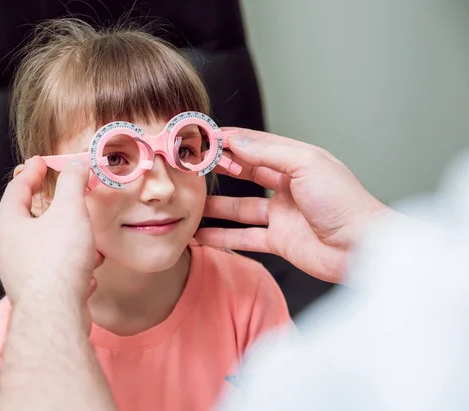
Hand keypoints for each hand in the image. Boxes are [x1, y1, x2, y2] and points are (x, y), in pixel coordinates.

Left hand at [0, 156, 102, 309]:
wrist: (55, 314)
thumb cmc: (57, 262)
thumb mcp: (69, 210)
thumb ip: (73, 183)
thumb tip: (76, 165)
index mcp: (10, 226)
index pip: (17, 189)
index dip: (32, 172)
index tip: (41, 162)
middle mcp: (9, 250)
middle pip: (27, 220)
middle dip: (51, 208)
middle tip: (63, 197)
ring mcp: (21, 275)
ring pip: (44, 249)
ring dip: (66, 241)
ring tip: (85, 238)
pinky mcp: (37, 296)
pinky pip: (55, 274)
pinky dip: (72, 268)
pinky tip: (88, 273)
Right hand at [196, 128, 388, 282]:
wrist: (363, 248)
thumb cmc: (345, 202)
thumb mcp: (306, 164)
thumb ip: (268, 152)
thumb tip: (235, 140)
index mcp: (297, 161)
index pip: (256, 145)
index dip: (230, 141)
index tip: (204, 139)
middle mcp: (287, 186)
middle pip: (246, 173)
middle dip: (220, 169)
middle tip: (193, 168)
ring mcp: (282, 215)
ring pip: (240, 207)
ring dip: (216, 206)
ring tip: (190, 203)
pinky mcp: (280, 241)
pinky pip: (245, 237)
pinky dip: (223, 237)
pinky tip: (203, 235)